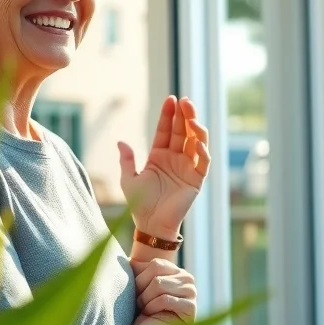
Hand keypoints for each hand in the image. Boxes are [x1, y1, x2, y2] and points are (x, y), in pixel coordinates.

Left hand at [119, 96, 209, 239]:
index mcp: (159, 155)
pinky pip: (202, 162)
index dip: (168, 115)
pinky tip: (198, 140)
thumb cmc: (139, 204)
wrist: (151, 224)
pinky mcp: (196, 179)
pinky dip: (202, 150)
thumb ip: (126, 160)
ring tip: (191, 117)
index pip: (166, 130)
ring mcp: (187, 167)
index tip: (171, 99)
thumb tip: (121, 141)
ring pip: (196, 142)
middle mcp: (175, 158)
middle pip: (183, 131)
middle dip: (184, 115)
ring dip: (196, 128)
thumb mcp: (128, 179)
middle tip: (185, 101)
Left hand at [131, 258, 196, 324]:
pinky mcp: (191, 307)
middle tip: (138, 304)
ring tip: (144, 309)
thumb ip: (133, 268)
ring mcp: (191, 292)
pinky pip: (164, 299)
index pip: (155, 264)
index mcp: (175, 270)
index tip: (136, 292)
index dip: (140, 279)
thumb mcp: (137, 284)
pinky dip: (152, 307)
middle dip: (142, 290)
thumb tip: (118, 257)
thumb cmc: (142, 309)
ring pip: (159, 285)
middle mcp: (187, 278)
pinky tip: (151, 314)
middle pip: (156, 273)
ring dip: (146, 300)